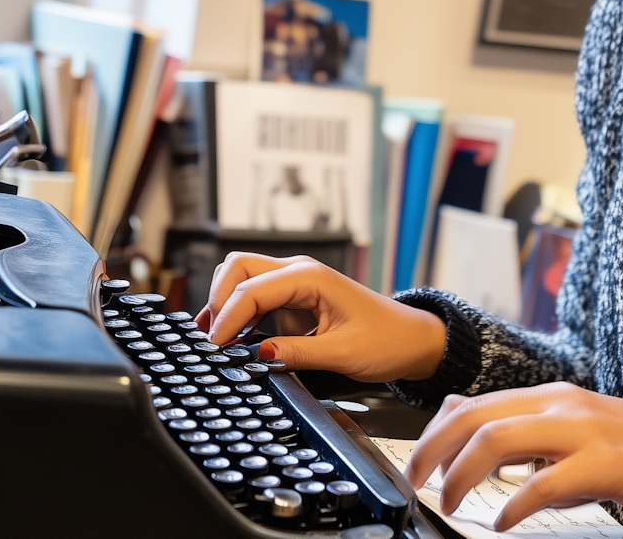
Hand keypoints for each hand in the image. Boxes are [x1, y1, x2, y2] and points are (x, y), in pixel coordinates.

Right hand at [194, 253, 446, 381]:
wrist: (411, 339)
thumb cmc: (386, 340)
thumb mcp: (343, 353)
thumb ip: (299, 353)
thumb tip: (257, 354)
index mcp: (311, 277)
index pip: (253, 288)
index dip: (228, 316)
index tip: (215, 346)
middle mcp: (300, 272)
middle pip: (239, 268)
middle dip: (219, 298)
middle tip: (211, 339)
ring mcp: (295, 283)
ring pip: (244, 277)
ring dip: (225, 303)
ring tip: (214, 339)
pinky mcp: (294, 299)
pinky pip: (256, 296)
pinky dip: (238, 312)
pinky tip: (231, 338)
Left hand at [405, 382, 622, 533]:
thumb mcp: (581, 436)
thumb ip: (535, 440)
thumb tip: (486, 451)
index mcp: (554, 397)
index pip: (474, 403)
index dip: (436, 433)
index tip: (421, 464)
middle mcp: (562, 405)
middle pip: (474, 416)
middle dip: (432, 450)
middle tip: (417, 484)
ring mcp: (583, 431)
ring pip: (497, 439)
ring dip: (461, 475)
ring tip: (451, 503)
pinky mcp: (604, 465)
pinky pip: (542, 482)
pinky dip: (511, 504)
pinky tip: (501, 521)